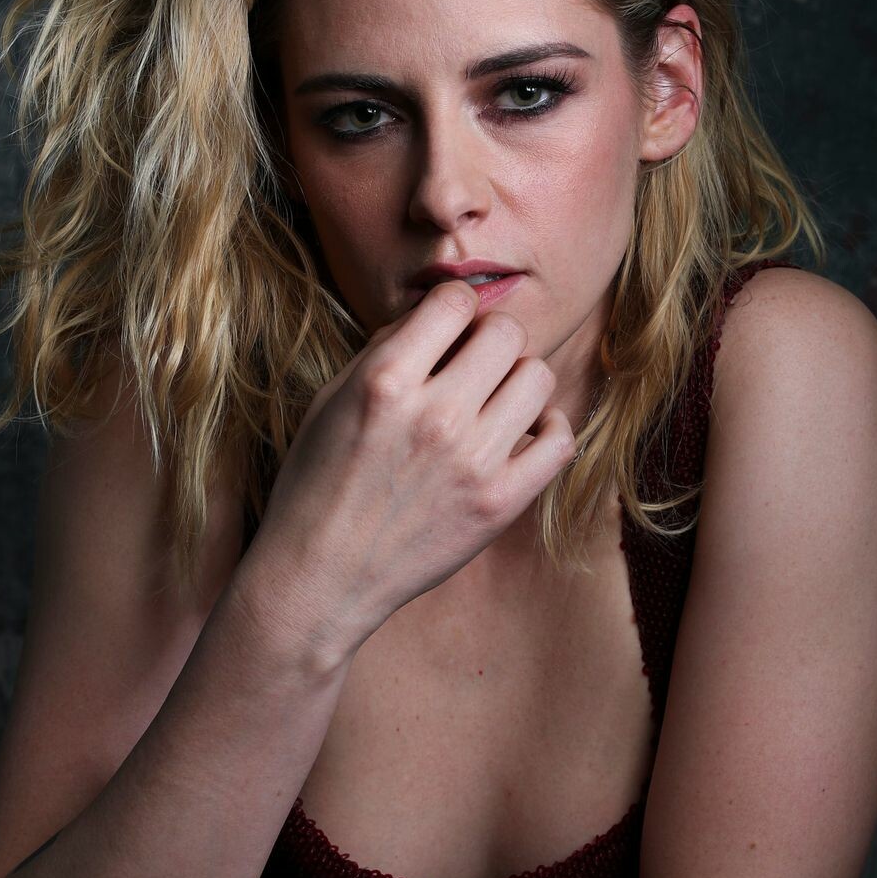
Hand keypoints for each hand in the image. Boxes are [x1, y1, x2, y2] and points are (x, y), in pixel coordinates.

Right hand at [237, 278, 576, 659]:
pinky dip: (549, 427)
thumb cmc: (316, 485)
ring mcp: (473, 462)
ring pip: (537, 377)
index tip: (449, 329)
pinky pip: (560, 441)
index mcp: (385, 381)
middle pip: (506, 333)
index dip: (455, 308)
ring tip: (494, 400)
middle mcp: (435, 416)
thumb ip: (383, 352)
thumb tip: (433, 317)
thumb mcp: (330, 401)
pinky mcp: (499, 503)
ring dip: (518, 380)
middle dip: (490, 339)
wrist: (320, 576)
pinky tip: (522, 432)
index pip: (456, 301)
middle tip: (473, 364)